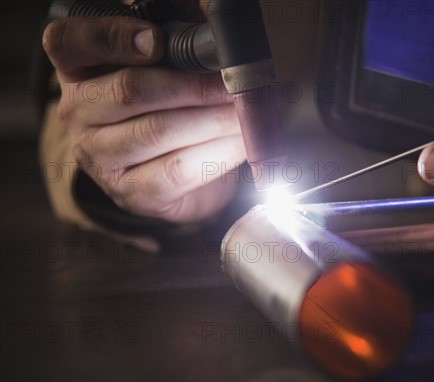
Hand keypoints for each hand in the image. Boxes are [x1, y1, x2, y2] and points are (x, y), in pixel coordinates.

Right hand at [42, 13, 245, 223]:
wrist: (169, 174)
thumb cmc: (168, 106)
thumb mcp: (165, 64)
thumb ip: (176, 34)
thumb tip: (207, 9)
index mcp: (77, 69)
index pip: (69, 41)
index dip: (113, 37)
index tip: (158, 41)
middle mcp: (77, 113)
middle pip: (131, 90)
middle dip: (194, 85)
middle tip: (236, 82)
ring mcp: (100, 158)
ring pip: (158, 131)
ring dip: (213, 119)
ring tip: (246, 111)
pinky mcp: (131, 193)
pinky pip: (177, 170)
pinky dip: (217, 153)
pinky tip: (242, 142)